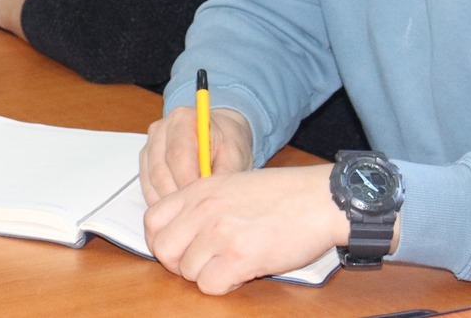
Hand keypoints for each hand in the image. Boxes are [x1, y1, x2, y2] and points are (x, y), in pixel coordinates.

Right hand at [141, 104, 254, 202]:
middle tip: (196, 214)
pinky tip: (179, 207)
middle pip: (160, 170)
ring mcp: (150, 145)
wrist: (218, 136)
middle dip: (178, 197)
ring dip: (168, 202)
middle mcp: (161, 130)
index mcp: (183, 119)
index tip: (201, 201)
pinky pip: (147, 186)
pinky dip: (161, 201)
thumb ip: (225, 174)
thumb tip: (215, 198)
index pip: (178, 155)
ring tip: (189, 213)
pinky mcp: (145, 160)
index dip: (188, 183)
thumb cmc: (226, 142)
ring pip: (151, 181)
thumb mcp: (235, 156)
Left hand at [142, 165, 346, 294]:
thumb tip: (182, 233)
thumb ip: (202, 205)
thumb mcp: (230, 185)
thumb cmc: (282, 195)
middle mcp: (203, 210)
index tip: (179, 250)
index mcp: (198, 191)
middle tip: (203, 265)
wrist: (318, 199)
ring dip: (207, 275)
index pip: (152, 220)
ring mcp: (220, 233)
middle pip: (163, 249)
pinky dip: (224, 285)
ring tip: (231, 264)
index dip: (161, 241)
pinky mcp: (240, 257)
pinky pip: (210, 285)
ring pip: (187, 271)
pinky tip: (242, 273)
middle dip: (179, 264)